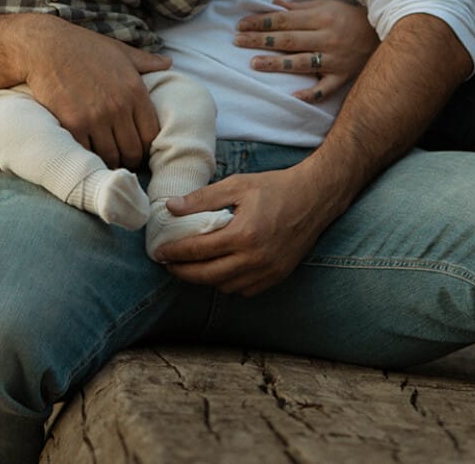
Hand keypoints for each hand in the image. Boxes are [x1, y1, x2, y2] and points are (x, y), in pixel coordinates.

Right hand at [18, 19, 169, 170]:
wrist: (47, 47)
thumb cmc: (84, 47)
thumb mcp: (121, 51)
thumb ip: (147, 61)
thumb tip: (168, 62)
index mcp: (135, 91)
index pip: (151, 134)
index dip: (147, 146)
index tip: (139, 148)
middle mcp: (119, 107)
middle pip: (133, 151)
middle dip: (129, 159)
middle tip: (122, 160)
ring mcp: (96, 117)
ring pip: (111, 156)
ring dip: (109, 161)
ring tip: (106, 160)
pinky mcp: (73, 124)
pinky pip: (87, 152)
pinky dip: (88, 155)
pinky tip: (86, 151)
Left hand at [153, 162, 336, 294]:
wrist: (315, 197)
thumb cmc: (275, 187)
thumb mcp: (237, 184)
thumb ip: (202, 198)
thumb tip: (170, 208)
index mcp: (243, 235)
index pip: (198, 250)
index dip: (174, 252)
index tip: (159, 251)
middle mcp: (255, 259)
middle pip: (207, 276)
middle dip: (183, 272)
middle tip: (168, 264)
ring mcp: (268, 271)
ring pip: (225, 286)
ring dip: (205, 278)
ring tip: (192, 265)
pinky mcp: (277, 276)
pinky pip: (244, 289)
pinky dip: (228, 283)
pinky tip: (220, 269)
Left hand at [234, 0, 377, 101]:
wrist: (382, 33)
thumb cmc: (348, 17)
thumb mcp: (326, 5)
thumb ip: (300, 8)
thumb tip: (274, 6)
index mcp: (321, 17)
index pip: (285, 20)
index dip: (261, 22)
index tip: (241, 25)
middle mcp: (326, 38)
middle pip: (289, 40)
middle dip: (261, 40)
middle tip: (237, 41)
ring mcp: (334, 59)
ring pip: (302, 63)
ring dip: (277, 64)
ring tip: (254, 64)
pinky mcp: (342, 76)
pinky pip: (325, 88)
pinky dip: (310, 93)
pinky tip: (292, 96)